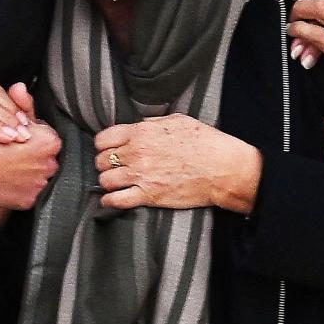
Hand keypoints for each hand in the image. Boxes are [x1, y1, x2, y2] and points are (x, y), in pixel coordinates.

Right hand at [0, 122, 60, 224]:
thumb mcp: (13, 121)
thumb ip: (31, 127)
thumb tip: (32, 129)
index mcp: (49, 142)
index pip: (50, 140)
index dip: (36, 140)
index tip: (25, 142)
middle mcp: (48, 165)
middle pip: (47, 161)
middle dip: (35, 159)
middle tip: (15, 157)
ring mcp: (39, 184)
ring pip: (39, 178)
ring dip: (28, 175)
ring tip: (8, 170)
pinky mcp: (28, 200)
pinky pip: (28, 194)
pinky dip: (19, 190)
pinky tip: (6, 181)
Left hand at [93, 114, 262, 213]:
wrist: (223, 169)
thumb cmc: (206, 143)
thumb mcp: (179, 121)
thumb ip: (153, 123)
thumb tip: (139, 125)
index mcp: (142, 132)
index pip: (104, 138)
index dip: (103, 145)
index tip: (107, 149)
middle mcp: (136, 153)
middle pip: (101, 160)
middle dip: (104, 164)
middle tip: (112, 167)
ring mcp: (141, 175)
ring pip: (104, 181)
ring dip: (107, 182)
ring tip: (115, 183)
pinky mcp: (148, 196)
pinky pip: (115, 201)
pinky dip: (109, 201)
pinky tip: (111, 200)